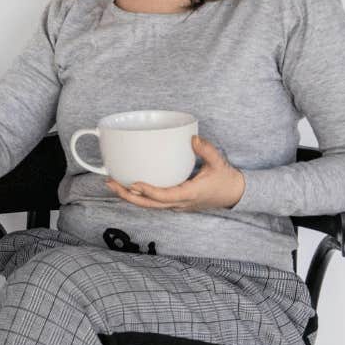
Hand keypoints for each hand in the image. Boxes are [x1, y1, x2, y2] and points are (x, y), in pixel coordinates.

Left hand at [107, 135, 245, 211]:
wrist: (235, 195)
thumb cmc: (226, 179)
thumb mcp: (219, 162)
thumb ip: (206, 150)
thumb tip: (193, 138)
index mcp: (190, 194)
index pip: (164, 196)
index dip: (148, 192)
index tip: (134, 183)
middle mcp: (180, 203)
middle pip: (149, 205)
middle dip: (128, 196)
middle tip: (110, 183)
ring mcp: (176, 206)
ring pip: (149, 206)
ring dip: (130, 197)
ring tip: (112, 184)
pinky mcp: (175, 204)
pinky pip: (154, 203)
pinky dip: (139, 197)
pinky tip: (128, 187)